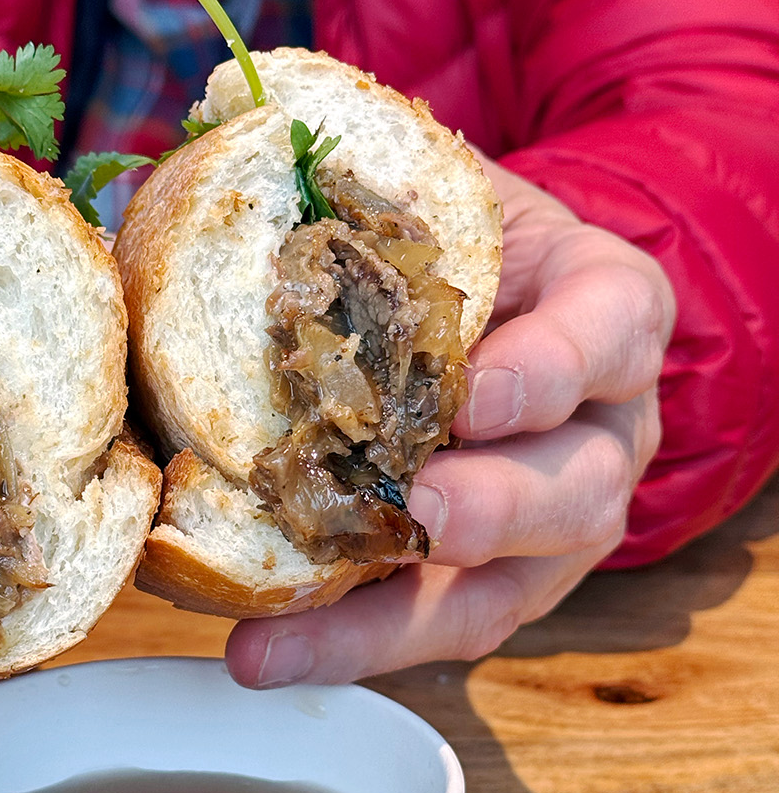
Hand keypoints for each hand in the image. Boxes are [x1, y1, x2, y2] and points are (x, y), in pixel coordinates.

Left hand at [225, 156, 675, 687]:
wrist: (481, 303)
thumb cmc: (448, 245)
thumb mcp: (428, 193)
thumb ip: (348, 181)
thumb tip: (180, 140)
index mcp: (604, 311)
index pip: (612, 332)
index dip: (552, 368)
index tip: (474, 391)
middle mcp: (601, 429)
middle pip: (577, 488)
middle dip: (494, 508)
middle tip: (413, 510)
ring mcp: (554, 521)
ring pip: (510, 589)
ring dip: (397, 613)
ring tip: (284, 633)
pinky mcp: (494, 583)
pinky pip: (436, 627)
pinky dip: (350, 644)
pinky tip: (263, 652)